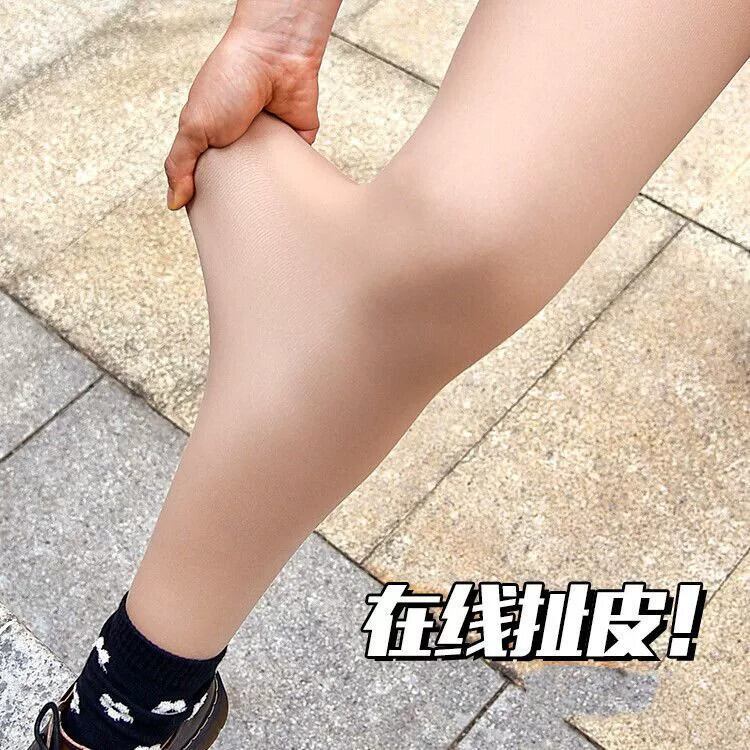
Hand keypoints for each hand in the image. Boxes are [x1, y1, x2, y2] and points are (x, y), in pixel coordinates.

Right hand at [165, 2, 336, 209]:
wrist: (275, 57)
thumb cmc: (230, 80)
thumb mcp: (194, 126)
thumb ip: (180, 164)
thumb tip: (174, 201)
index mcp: (213, 137)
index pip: (207, 177)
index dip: (207, 197)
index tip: (209, 219)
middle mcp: (241, 142)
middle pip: (239, 184)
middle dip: (239, 199)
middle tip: (238, 217)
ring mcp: (270, 143)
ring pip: (267, 182)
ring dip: (266, 192)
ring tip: (264, 209)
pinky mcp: (297, 142)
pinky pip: (296, 170)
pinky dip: (294, 178)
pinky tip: (290, 192)